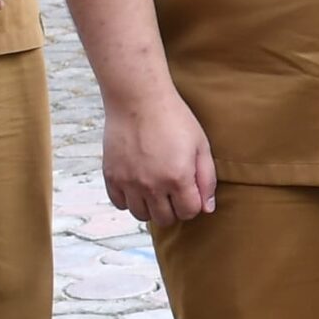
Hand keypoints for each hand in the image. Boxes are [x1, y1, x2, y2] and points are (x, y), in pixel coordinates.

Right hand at [104, 91, 217, 223]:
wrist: (138, 99)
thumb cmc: (174, 119)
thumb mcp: (201, 146)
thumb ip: (207, 179)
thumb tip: (207, 208)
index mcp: (178, 178)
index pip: (189, 212)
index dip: (194, 205)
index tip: (191, 193)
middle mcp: (152, 185)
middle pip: (164, 219)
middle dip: (174, 209)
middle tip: (174, 193)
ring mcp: (129, 182)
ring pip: (140, 215)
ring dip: (151, 207)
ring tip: (156, 190)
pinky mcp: (111, 176)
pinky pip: (119, 203)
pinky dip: (129, 199)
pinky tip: (138, 185)